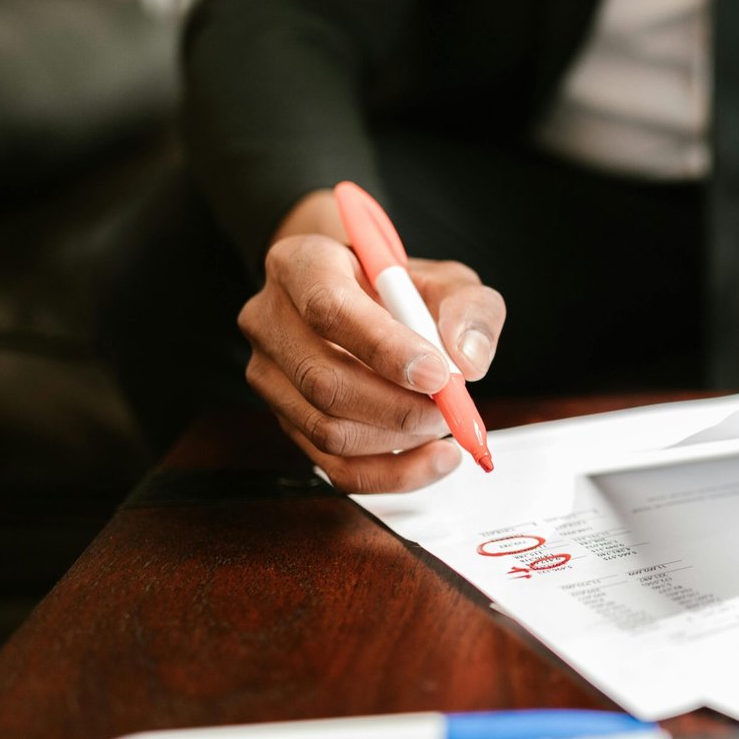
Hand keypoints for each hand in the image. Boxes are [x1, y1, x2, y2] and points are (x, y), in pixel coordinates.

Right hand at [238, 192, 505, 491]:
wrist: (365, 299)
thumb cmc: (400, 287)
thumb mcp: (447, 279)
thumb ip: (469, 309)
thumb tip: (466, 361)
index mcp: (301, 265)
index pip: (328, 309)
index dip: (385, 348)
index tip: (437, 373)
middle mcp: (270, 320)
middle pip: (323, 380)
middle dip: (399, 407)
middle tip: (450, 408)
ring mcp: (269, 375)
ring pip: (327, 430)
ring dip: (399, 439)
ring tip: (443, 424)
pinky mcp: (285, 420)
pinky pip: (334, 467)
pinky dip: (393, 473)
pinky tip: (433, 458)